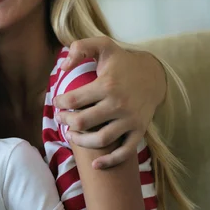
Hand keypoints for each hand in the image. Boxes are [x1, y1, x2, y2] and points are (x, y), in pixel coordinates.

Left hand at [53, 37, 165, 168]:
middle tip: (60, 118)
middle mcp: (119, 104)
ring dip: (80, 141)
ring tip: (71, 135)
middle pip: (83, 122)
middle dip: (65, 121)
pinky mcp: (139, 131)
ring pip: (100, 140)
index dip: (59, 103)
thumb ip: (80, 48)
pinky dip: (110, 161)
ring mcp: (130, 120)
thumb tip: (62, 67)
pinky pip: (125, 152)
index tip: (56, 102)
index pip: (73, 100)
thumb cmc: (121, 62)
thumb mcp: (103, 45)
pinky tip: (95, 164)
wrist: (153, 75)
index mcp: (107, 85)